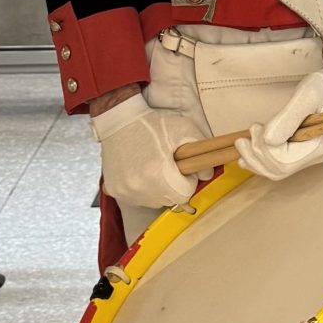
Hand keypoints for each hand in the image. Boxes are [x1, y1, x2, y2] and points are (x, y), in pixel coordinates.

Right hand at [90, 91, 193, 213]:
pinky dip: (142, 188)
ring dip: (157, 189)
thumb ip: (203, 153)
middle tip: (167, 165)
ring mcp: (125, 191)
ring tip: (152, 166)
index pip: (184, 194)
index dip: (187, 180)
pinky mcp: (114, 191)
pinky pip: (137, 198)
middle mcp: (139, 188)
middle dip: (173, 186)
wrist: (119, 120)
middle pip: (169, 200)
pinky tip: (140, 171)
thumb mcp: (185, 131)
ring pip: (153, 201)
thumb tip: (207, 175)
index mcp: (157, 175)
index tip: (181, 166)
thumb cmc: (153, 124)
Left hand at [237, 54, 322, 181]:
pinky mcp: (297, 152)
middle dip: (257, 153)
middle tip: (252, 129)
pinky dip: (257, 162)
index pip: (285, 162)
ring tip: (243, 142)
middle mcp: (313, 155)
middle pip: (279, 170)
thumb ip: (288, 117)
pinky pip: (275, 166)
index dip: (266, 150)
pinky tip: (245, 156)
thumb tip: (268, 139)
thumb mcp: (307, 95)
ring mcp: (305, 156)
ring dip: (254, 159)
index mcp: (319, 145)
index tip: (259, 127)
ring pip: (275, 171)